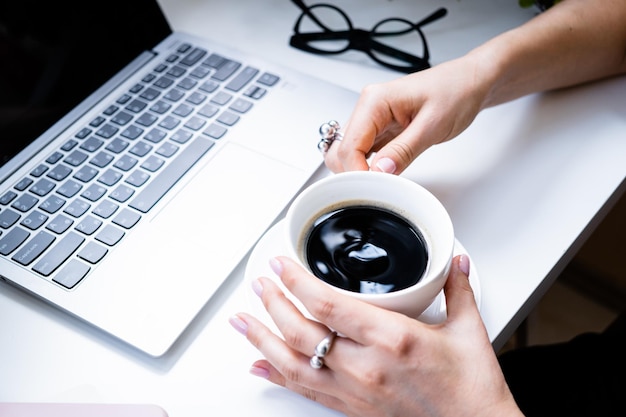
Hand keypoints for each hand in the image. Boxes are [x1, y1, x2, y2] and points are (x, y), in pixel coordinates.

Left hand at [230, 255, 522, 416]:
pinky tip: (259, 366)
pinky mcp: (351, 408)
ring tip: (242, 320)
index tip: (281, 265)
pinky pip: (305, 390)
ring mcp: (354, 390)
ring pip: (293, 363)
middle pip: (302, 332)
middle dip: (273, 303)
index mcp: (392, 339)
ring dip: (262, 339)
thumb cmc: (470, 388)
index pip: (328, 305)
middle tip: (260, 283)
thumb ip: (457, 289)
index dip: (296, 282)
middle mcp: (366, 366)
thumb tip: (455, 262)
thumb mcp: (468, 331)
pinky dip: (277, 376)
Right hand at [323, 57, 489, 173]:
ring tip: (384, 181)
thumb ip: (404, 150)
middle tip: (378, 188)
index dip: (357, 173)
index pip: (348, 146)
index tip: (374, 189)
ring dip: (360, 171)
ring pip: (348, 154)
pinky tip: (385, 173)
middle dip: (354, 174)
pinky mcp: (380, 131)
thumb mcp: (433, 125)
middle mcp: (368, 108)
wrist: (469, 83)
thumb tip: (380, 171)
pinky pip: (363, 154)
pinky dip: (369, 167)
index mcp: (374, 101)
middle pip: (341, 152)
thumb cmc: (455, 92)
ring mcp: (372, 120)